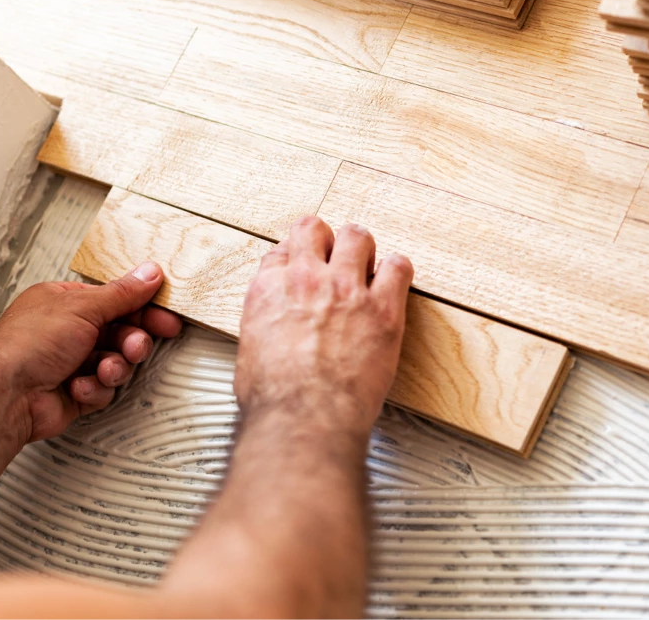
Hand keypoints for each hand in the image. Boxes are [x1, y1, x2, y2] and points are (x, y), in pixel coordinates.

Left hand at [0, 262, 181, 441]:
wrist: (5, 398)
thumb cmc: (24, 347)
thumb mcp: (81, 308)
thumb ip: (121, 293)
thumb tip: (148, 274)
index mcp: (64, 302)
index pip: (115, 300)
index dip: (142, 308)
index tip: (165, 318)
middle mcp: (67, 330)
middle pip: (120, 332)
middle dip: (130, 342)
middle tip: (135, 346)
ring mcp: (71, 362)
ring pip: (116, 362)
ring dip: (113, 367)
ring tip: (104, 369)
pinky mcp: (75, 391)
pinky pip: (103, 388)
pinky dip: (95, 388)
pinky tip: (78, 386)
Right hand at [233, 217, 413, 435]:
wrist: (302, 418)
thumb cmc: (275, 399)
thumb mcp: (250, 352)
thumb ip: (264, 325)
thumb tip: (274, 331)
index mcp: (269, 289)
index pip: (284, 250)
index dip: (297, 256)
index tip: (306, 266)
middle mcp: (306, 279)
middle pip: (316, 230)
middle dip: (327, 241)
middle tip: (336, 258)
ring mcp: (346, 290)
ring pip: (358, 238)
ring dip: (362, 250)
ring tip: (367, 266)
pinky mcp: (382, 308)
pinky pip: (398, 267)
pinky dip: (397, 271)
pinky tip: (393, 282)